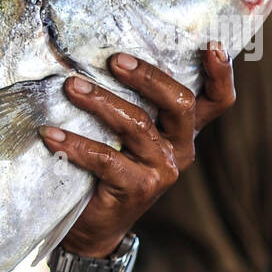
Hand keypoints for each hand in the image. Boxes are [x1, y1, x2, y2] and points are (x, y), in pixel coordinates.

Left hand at [37, 41, 235, 258]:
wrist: (95, 225)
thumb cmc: (107, 168)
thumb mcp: (125, 133)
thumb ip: (129, 102)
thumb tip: (98, 56)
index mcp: (182, 130)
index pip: (216, 100)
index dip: (220, 73)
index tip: (212, 46)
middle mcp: (179, 148)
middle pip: (179, 104)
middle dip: (148, 77)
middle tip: (115, 60)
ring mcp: (161, 170)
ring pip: (137, 125)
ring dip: (101, 102)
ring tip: (71, 87)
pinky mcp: (136, 188)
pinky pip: (104, 158)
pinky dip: (74, 144)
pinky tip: (51, 134)